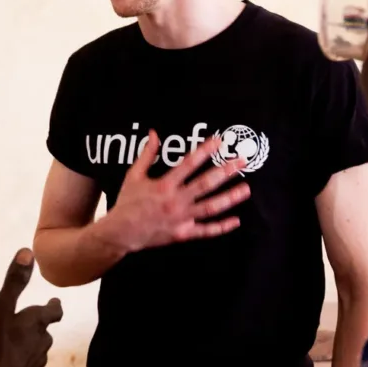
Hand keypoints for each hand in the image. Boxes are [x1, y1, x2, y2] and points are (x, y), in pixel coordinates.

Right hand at [0, 249, 63, 366]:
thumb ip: (14, 282)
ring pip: (37, 349)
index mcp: (37, 322)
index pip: (54, 311)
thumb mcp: (0, 308)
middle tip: (28, 321)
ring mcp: (36, 363)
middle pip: (45, 331)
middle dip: (38, 326)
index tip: (54, 302)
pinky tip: (9, 364)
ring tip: (15, 343)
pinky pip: (27, 366)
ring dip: (30, 344)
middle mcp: (42, 342)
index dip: (54, 306)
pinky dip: (21, 362)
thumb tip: (28, 252)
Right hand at [95, 129, 251, 253]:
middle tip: (242, 161)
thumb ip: (147, 154)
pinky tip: (236, 221)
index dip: (205, 151)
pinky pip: (205, 231)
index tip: (219, 141)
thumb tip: (154, 133)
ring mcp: (181, 219)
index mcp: (164, 186)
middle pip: (205, 184)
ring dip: (230, 198)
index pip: (189, 164)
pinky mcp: (183, 233)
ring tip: (246, 189)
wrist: (121, 232)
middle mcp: (175, 201)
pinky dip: (222, 227)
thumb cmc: (127, 202)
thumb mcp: (134, 175)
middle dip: (225, 172)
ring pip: (211, 208)